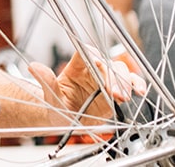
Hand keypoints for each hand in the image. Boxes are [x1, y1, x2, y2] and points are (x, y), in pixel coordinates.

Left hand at [26, 48, 144, 126]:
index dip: (95, 58)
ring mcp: (105, 80)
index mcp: (76, 67)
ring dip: (125, 82)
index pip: (87, 54)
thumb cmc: (56, 107)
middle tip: (114, 93)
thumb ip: (46, 83)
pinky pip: (130, 84)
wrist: (64, 120)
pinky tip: (140, 90)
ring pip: (120, 72)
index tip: (99, 66)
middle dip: (113, 76)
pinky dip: (137, 84)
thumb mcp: (50, 98)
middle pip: (107, 63)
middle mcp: (93, 71)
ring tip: (124, 96)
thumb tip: (34, 67)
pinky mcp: (115, 91)